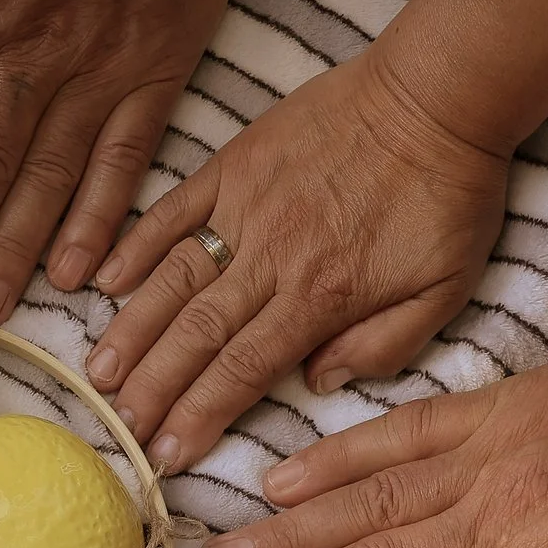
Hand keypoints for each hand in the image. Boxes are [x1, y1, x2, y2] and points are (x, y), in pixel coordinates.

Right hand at [85, 51, 507, 473]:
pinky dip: (136, 244)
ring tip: (98, 373)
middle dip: (153, 388)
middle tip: (119, 425)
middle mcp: (272, 257)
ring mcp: (245, 207)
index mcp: (322, 296)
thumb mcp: (446, 287)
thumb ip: (386, 343)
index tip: (166, 453)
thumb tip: (320, 381)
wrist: (438, 94)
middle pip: (196, 335)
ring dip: (132, 330)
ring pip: (173, 279)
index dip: (199, 415)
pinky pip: (173, 208)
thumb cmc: (449, 194)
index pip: (245, 370)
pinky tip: (104, 280)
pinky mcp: (235, 163)